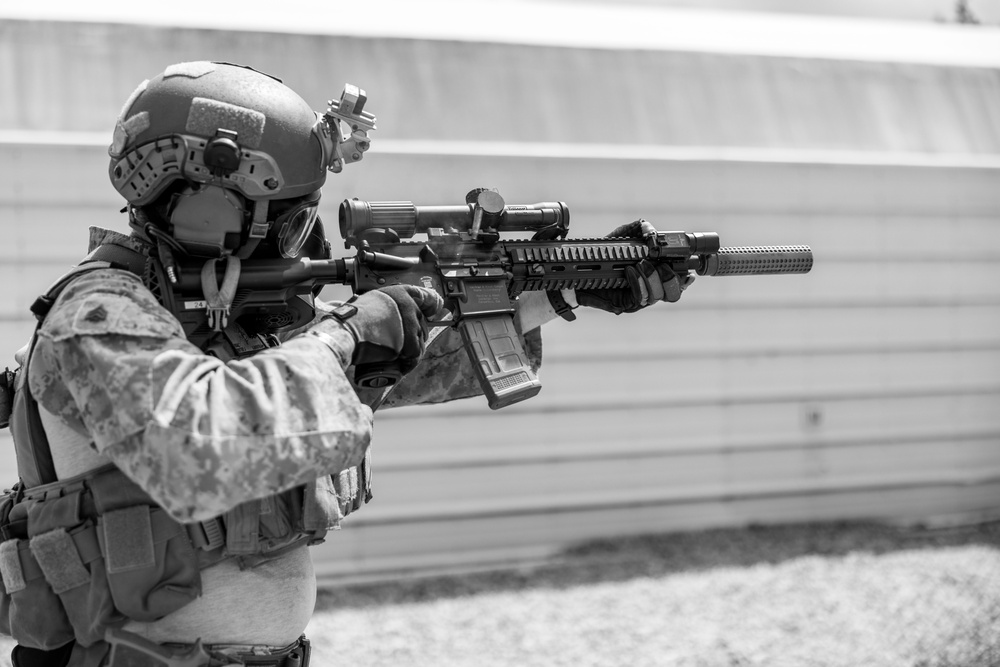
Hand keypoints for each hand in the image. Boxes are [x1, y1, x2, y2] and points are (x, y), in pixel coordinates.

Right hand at [332, 285, 444, 371]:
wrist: (344, 333)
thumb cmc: (351, 323)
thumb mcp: (373, 304)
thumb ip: (389, 308)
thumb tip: (401, 319)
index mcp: (398, 292)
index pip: (425, 296)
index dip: (432, 303)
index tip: (435, 309)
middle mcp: (407, 303)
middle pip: (422, 324)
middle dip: (414, 338)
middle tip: (399, 347)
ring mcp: (409, 321)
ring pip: (420, 341)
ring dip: (410, 352)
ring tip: (395, 357)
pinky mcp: (408, 339)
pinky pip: (415, 355)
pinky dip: (407, 363)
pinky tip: (398, 365)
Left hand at [574, 219, 693, 313]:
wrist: (579, 271)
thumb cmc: (603, 255)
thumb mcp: (621, 236)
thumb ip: (638, 229)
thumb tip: (651, 230)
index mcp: (655, 272)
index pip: (680, 280)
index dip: (686, 277)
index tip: (687, 269)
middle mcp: (651, 287)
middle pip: (674, 292)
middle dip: (672, 278)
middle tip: (661, 265)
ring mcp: (640, 298)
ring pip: (659, 296)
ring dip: (654, 279)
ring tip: (641, 264)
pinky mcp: (627, 304)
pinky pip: (640, 297)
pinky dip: (638, 282)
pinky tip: (629, 272)